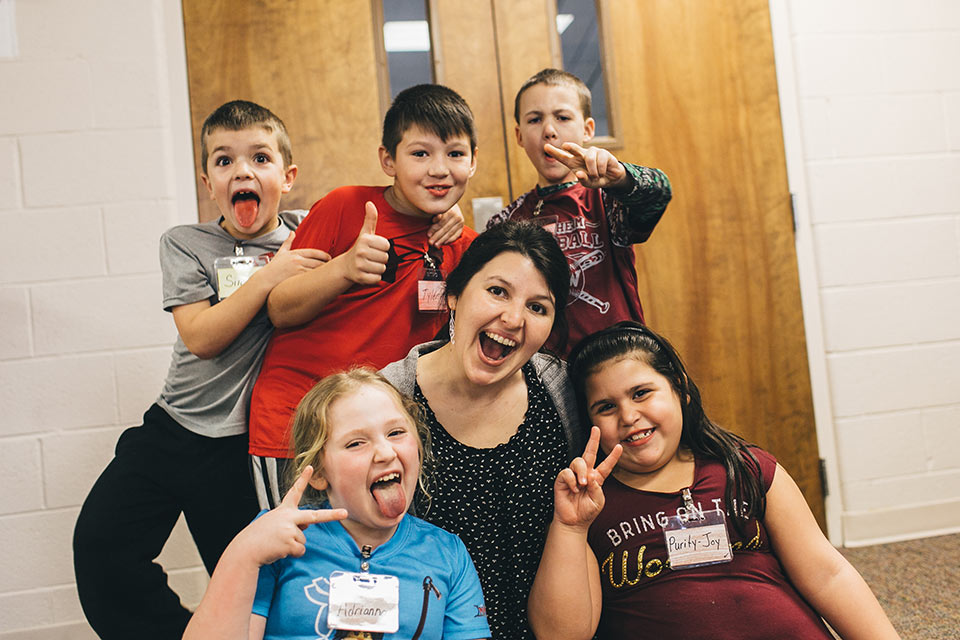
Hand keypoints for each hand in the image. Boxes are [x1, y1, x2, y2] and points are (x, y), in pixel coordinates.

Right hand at [232, 466, 347, 566]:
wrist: (245, 549)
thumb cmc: (259, 538)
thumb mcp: (274, 524)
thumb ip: (292, 522)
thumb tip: (307, 524)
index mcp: (283, 511)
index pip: (294, 492)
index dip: (302, 479)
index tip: (310, 467)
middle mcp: (288, 517)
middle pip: (314, 515)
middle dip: (332, 515)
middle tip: (345, 513)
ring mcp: (289, 529)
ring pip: (302, 540)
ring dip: (292, 545)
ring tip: (277, 544)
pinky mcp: (289, 542)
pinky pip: (300, 550)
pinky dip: (292, 553)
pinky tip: (279, 550)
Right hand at [261, 232, 330, 285]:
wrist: (266, 280)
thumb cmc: (273, 267)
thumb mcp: (281, 252)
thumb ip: (288, 242)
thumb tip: (292, 232)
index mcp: (295, 253)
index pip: (313, 252)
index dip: (324, 255)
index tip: (329, 258)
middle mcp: (297, 260)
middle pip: (317, 262)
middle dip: (326, 264)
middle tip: (333, 266)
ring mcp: (297, 269)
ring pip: (316, 270)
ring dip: (324, 272)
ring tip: (330, 274)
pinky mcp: (297, 278)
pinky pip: (311, 278)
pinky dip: (318, 279)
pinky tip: (323, 281)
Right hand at [342, 201, 390, 284]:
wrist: (345, 267)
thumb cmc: (360, 248)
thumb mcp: (365, 233)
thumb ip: (370, 219)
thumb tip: (369, 203)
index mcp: (364, 240)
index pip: (387, 246)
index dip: (382, 248)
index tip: (374, 248)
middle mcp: (360, 252)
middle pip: (386, 258)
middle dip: (381, 259)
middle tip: (371, 258)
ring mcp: (359, 265)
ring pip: (383, 269)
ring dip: (378, 268)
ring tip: (369, 265)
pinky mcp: (360, 278)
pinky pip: (378, 279)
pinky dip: (375, 278)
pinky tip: (367, 273)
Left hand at [428, 203, 463, 245]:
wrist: (450, 203)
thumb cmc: (440, 208)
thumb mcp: (437, 209)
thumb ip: (435, 214)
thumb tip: (434, 220)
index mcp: (449, 210)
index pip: (441, 222)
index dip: (434, 229)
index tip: (428, 235)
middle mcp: (456, 215)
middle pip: (445, 228)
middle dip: (437, 236)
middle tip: (430, 242)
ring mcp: (460, 221)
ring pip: (450, 233)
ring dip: (442, 240)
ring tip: (436, 245)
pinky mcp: (462, 226)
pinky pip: (456, 235)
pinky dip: (450, 239)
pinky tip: (444, 243)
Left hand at [544, 142, 628, 189]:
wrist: (611, 178)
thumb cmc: (596, 179)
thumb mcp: (588, 183)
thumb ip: (583, 180)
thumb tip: (580, 174)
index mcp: (574, 162)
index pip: (563, 157)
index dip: (554, 152)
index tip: (545, 147)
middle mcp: (582, 155)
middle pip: (574, 149)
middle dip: (570, 147)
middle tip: (565, 146)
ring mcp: (593, 152)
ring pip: (590, 159)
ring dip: (593, 171)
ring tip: (596, 176)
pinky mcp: (603, 152)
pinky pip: (600, 161)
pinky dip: (601, 170)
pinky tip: (603, 172)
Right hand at [553, 427, 621, 529]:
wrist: (573, 522)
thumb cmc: (587, 512)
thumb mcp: (599, 501)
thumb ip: (598, 488)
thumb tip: (591, 475)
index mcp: (597, 478)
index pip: (606, 465)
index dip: (613, 457)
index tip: (619, 447)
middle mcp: (585, 474)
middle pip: (589, 453)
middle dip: (593, 440)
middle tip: (596, 429)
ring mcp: (573, 475)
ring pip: (578, 461)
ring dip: (582, 472)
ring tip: (582, 484)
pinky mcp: (562, 479)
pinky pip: (567, 472)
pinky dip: (571, 481)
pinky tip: (573, 489)